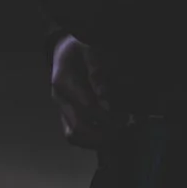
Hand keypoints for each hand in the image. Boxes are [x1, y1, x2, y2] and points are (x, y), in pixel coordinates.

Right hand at [49, 34, 118, 148]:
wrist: (65, 49)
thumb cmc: (81, 46)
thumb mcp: (89, 47)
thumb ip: (97, 69)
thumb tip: (104, 94)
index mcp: (64, 81)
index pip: (86, 106)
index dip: (107, 115)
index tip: (126, 117)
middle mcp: (60, 99)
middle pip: (77, 128)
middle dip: (104, 133)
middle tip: (125, 129)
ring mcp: (62, 109)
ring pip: (74, 136)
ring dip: (98, 141)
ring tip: (119, 135)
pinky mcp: (66, 116)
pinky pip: (75, 135)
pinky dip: (93, 140)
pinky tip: (109, 135)